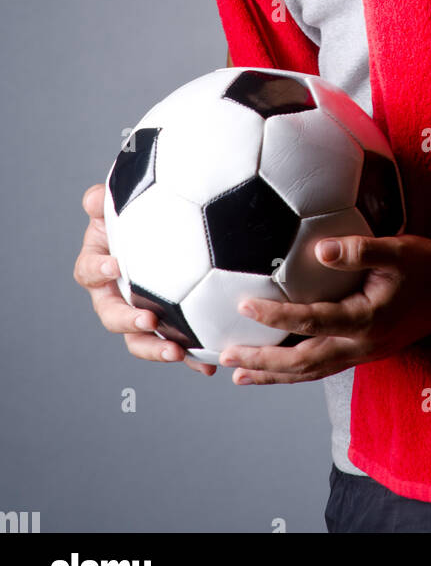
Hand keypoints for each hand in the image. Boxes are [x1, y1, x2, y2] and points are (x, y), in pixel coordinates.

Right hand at [73, 184, 215, 375]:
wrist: (180, 225)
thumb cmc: (147, 212)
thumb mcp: (128, 201)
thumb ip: (108, 200)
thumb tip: (94, 199)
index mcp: (101, 265)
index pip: (89, 270)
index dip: (98, 270)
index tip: (116, 266)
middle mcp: (114, 295)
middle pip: (111, 315)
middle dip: (128, 321)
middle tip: (149, 320)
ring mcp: (139, 314)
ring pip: (139, 340)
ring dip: (156, 350)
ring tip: (178, 352)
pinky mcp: (166, 328)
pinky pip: (174, 345)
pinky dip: (190, 357)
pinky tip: (208, 366)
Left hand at [218, 232, 430, 384]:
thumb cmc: (429, 265)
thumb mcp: (398, 249)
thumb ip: (360, 249)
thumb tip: (319, 248)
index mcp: (366, 319)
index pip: (311, 321)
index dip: (275, 316)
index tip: (243, 305)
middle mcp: (362, 345)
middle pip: (303, 362)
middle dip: (263, 360)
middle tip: (225, 355)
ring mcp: (365, 353)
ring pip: (311, 372)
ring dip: (273, 374)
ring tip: (238, 373)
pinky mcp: (367, 352)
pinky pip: (323, 367)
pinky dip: (295, 371)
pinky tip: (278, 366)